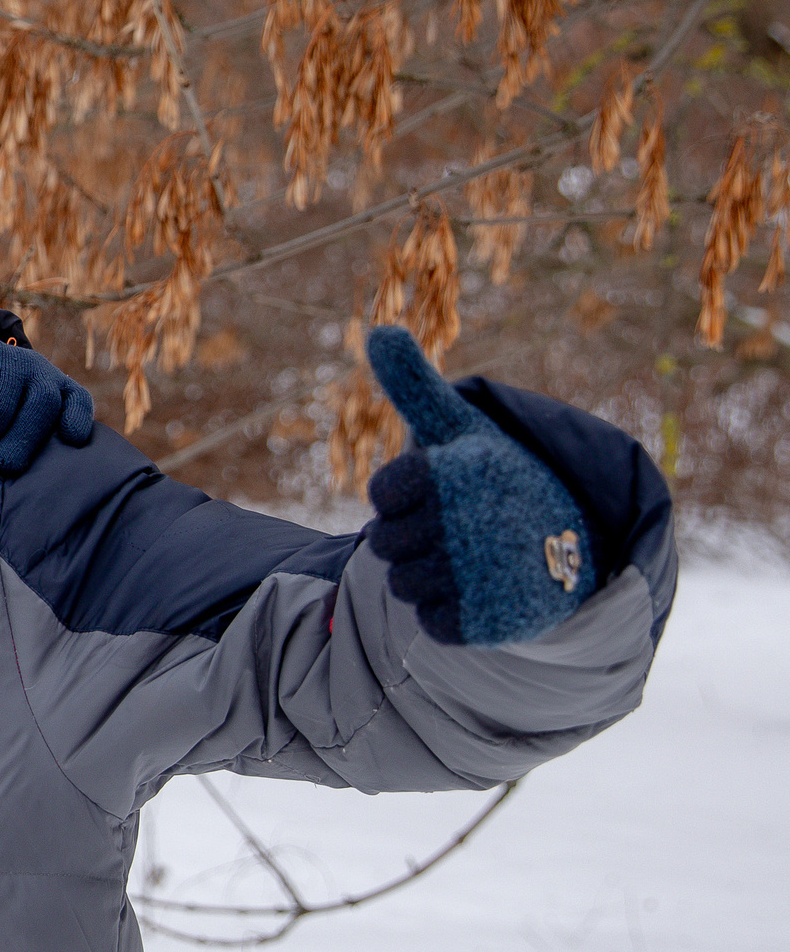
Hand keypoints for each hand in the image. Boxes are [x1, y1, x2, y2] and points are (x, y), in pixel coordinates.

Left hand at [363, 325, 593, 645]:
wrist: (573, 545)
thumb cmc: (496, 479)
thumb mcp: (460, 425)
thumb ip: (414, 383)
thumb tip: (378, 329)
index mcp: (458, 472)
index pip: (383, 494)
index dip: (403, 495)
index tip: (441, 490)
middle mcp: (467, 522)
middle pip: (383, 543)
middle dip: (412, 536)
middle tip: (457, 528)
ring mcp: (477, 574)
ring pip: (401, 584)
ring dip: (426, 574)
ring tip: (470, 557)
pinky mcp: (484, 620)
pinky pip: (428, 622)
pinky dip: (447, 611)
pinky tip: (479, 590)